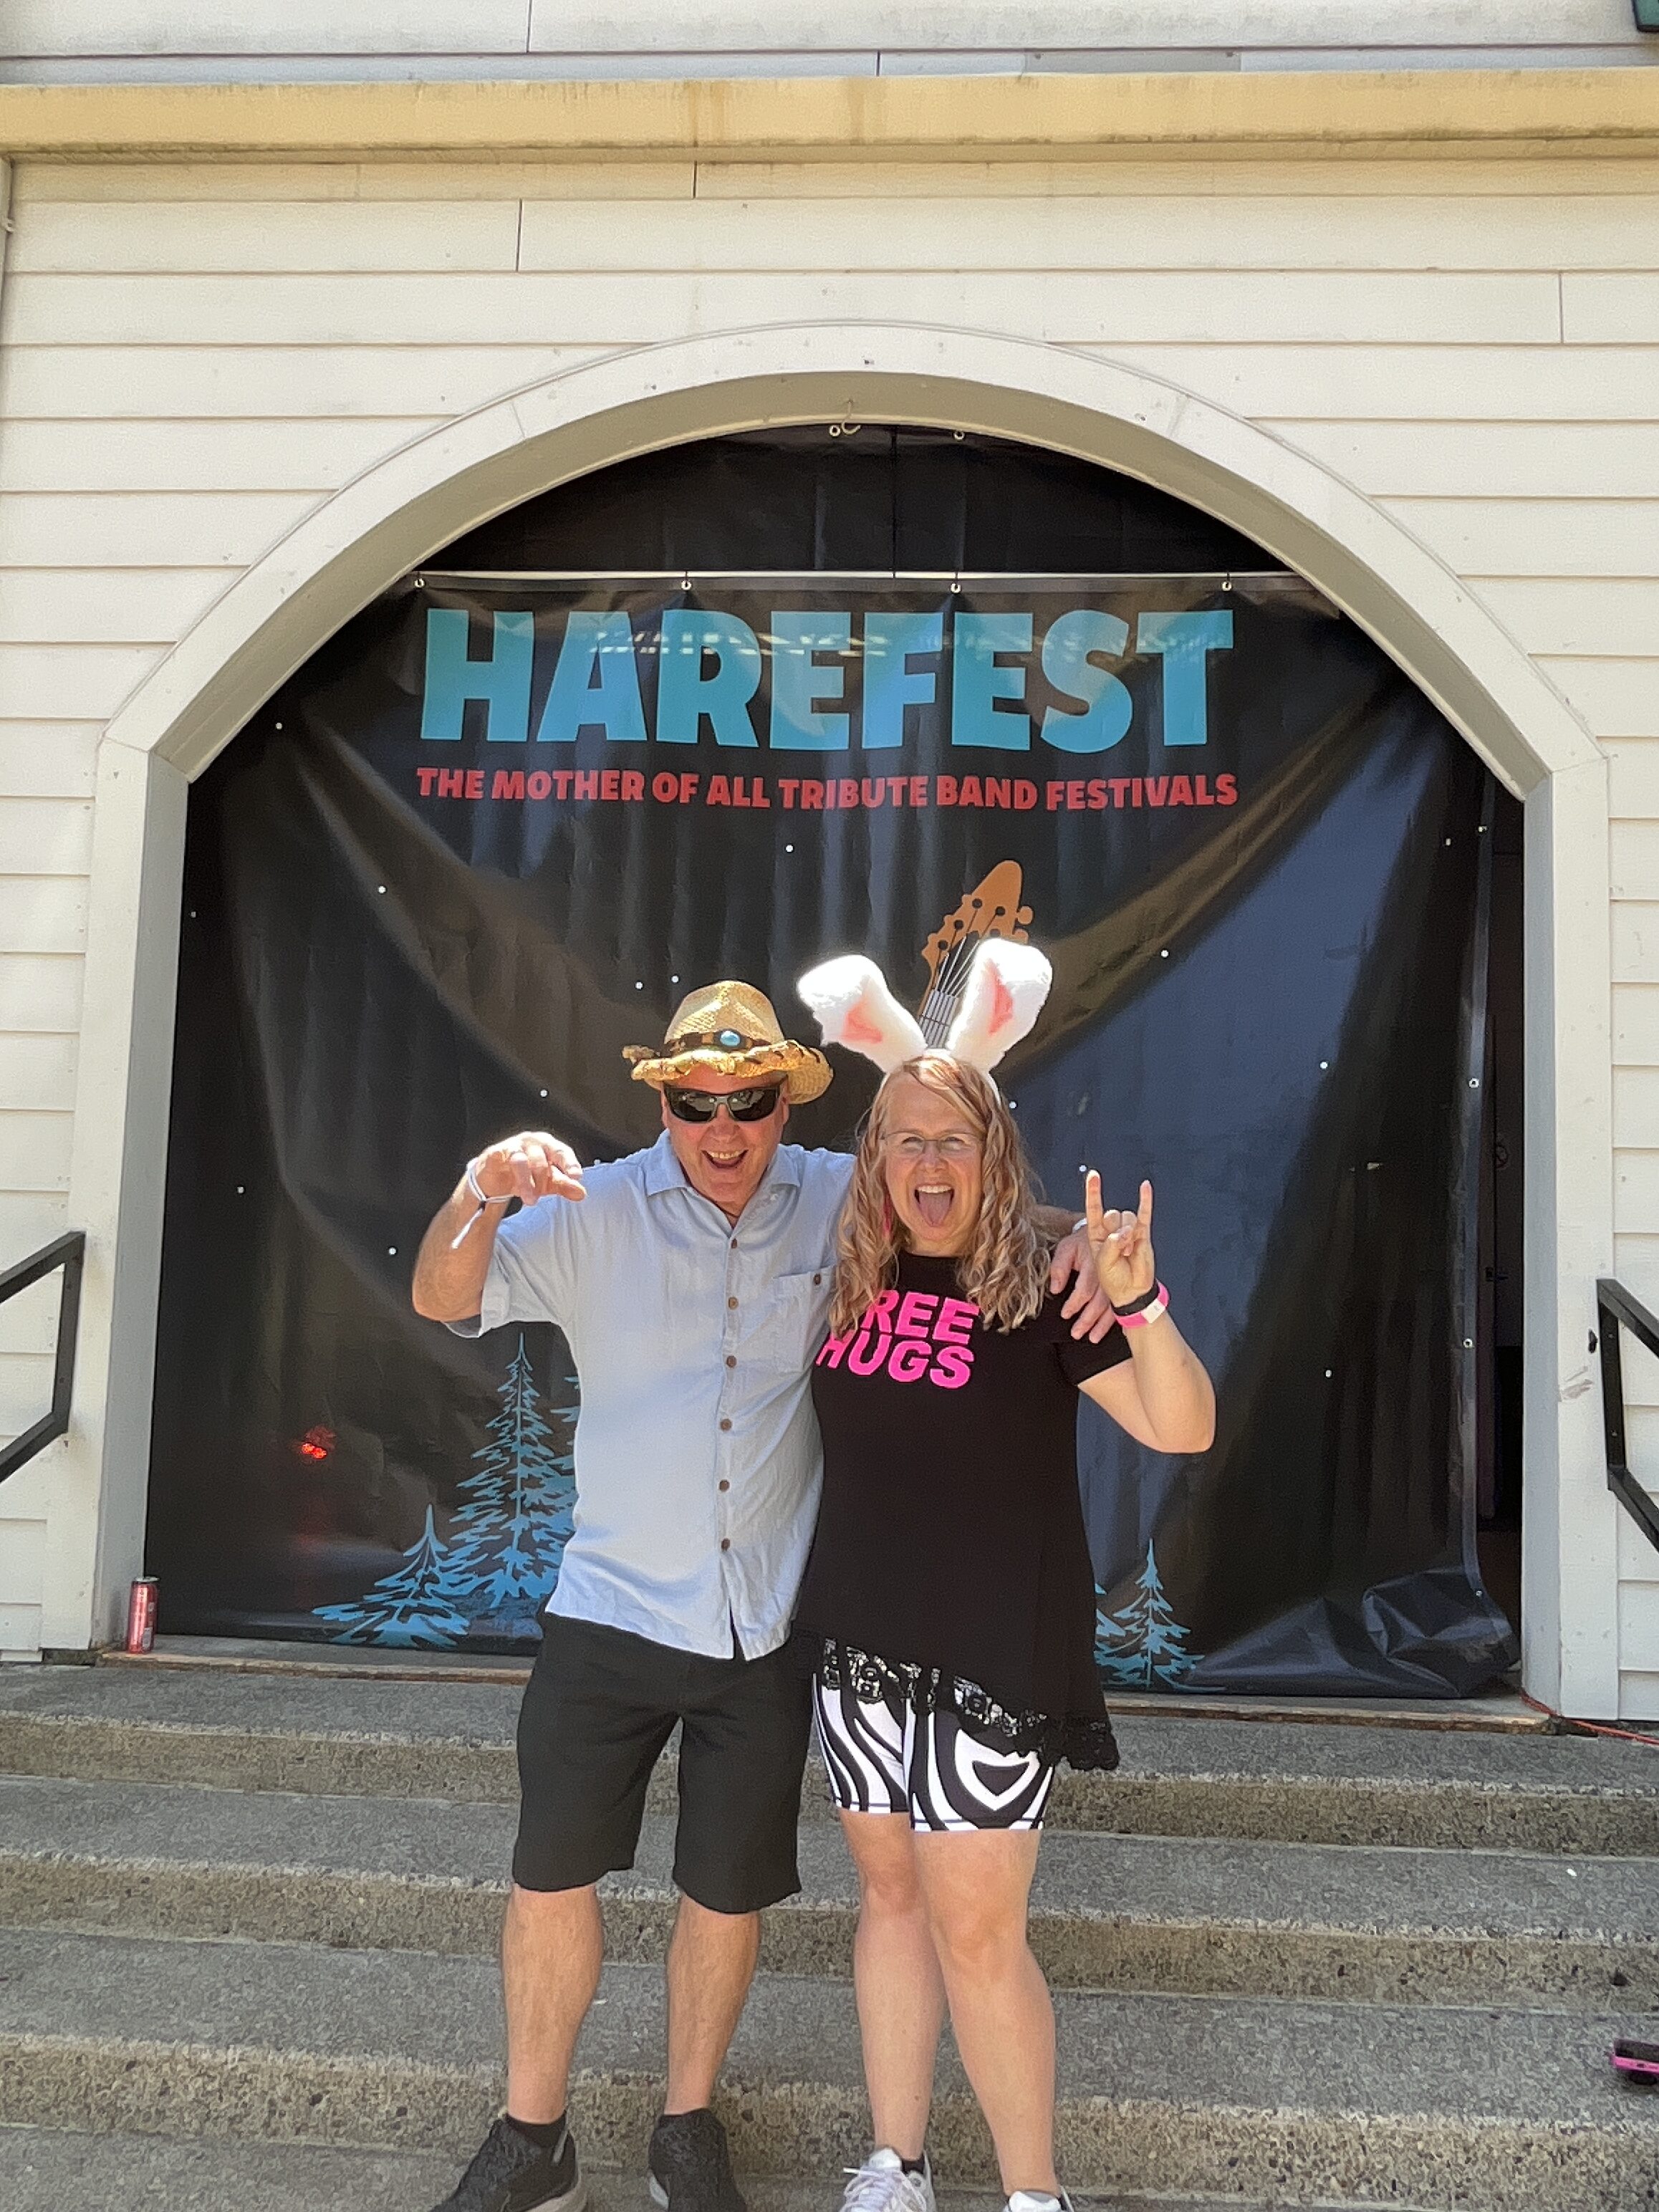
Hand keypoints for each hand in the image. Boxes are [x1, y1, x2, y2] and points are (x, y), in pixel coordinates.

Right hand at [473, 1131, 585, 1204]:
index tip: (576, 1177)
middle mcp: (532, 1143)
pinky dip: (503, 1166)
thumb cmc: (528, 1175)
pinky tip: (507, 1179)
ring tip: (529, 1199)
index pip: (562, 1152)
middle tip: (540, 1196)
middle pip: (541, 1158)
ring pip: (520, 1160)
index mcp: (549, 1146)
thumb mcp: (548, 1183)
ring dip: (525, 1182)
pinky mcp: (495, 1153)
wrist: (497, 1177)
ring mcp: (513, 1146)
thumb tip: (581, 1193)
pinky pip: (499, 1157)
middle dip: (543, 1179)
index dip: (569, 1164)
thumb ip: (564, 1186)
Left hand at [1051, 1227, 1117, 1342]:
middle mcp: (1107, 1274)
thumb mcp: (1067, 1247)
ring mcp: (1117, 1281)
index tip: (1065, 1314)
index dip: (1074, 1304)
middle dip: (1087, 1320)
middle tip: (1077, 1333)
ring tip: (1093, 1337)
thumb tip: (1055, 1288)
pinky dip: (1114, 1319)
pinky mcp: (1122, 1285)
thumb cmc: (1084, 1241)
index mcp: (1094, 1264)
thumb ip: (1059, 1267)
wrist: (1106, 1232)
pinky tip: (1109, 1329)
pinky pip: (1120, 1304)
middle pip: (1098, 1302)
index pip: (1084, 1289)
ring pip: (1111, 1306)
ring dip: (1102, 1324)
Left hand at [1084, 1172, 1155, 1308]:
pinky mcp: (1143, 1233)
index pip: (1093, 1209)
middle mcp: (1111, 1230)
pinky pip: (1144, 1213)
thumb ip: (1111, 1244)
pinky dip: (1145, 1200)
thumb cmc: (1114, 1280)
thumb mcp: (1103, 1264)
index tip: (1092, 1176)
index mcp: (1096, 1235)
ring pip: (1128, 1217)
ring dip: (1129, 1235)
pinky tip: (1145, 1187)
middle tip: (1120, 1251)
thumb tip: (1126, 1231)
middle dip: (1116, 1232)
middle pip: (1113, 1214)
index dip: (1093, 1192)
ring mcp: (1128, 1230)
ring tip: (1129, 1251)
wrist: (1131, 1292)